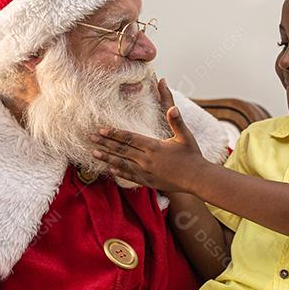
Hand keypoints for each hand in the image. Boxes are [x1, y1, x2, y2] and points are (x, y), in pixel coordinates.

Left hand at [90, 79, 205, 191]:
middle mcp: (147, 160)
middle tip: (90, 138)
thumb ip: (176, 121)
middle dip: (105, 143)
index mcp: (154, 147)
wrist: (198, 179)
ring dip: (107, 158)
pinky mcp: (149, 182)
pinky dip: (120, 172)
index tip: (101, 129)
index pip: (129, 138)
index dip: (114, 133)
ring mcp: (147, 172)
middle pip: (122, 150)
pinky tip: (110, 169)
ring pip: (122, 164)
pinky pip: (131, 177)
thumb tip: (173, 107)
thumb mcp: (185, 136)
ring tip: (93, 154)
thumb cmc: (193, 155)